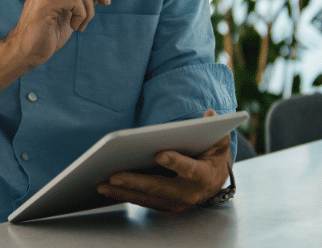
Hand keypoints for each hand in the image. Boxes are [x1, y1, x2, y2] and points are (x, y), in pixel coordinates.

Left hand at [96, 110, 232, 211]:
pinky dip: (124, 196)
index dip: (177, 162)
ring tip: (102, 185)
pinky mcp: (164, 206)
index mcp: (205, 176)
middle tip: (114, 176)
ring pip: (147, 198)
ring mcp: (176, 203)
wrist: (214, 181)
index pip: (191, 170)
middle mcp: (190, 194)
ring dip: (123, 193)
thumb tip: (210, 114)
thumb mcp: (220, 142)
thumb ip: (216, 129)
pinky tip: (106, 190)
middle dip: (136, 182)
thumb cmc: (212, 156)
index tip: (160, 154)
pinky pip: (142, 201)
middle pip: (160, 188)